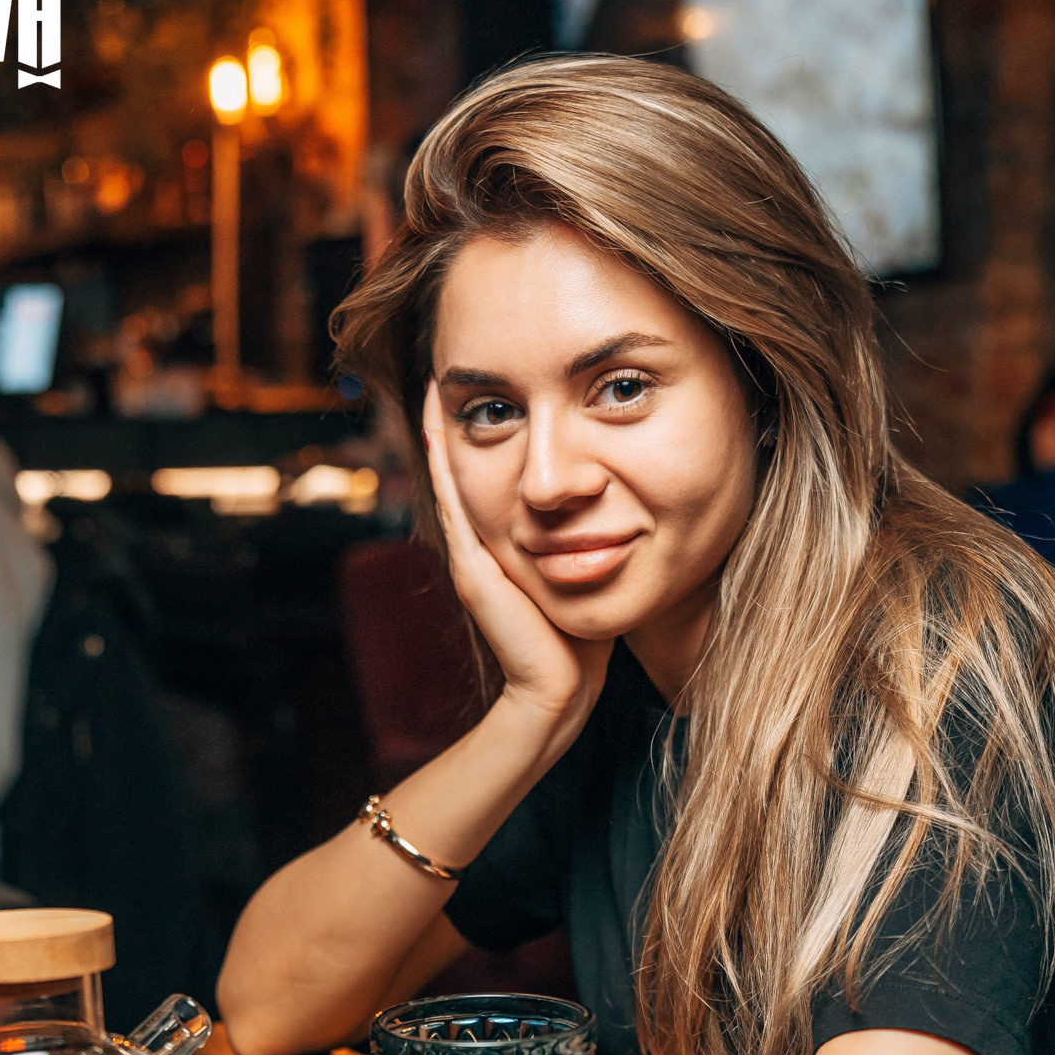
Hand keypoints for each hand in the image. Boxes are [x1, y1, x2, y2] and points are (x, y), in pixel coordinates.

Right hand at [423, 381, 612, 735]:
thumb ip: (592, 541)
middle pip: (468, 468)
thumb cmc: (581, 642)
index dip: (494, 429)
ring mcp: (473, 554)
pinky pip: (453, 500)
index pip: (498, 472)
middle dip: (463, 418)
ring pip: (453, 476)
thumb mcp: (589, 571)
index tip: (496, 383)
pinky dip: (440, 460)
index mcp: (510, 543)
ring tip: (436, 379)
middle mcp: (484, 543)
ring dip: (441, 429)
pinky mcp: (473, 568)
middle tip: (451, 363)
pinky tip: (436, 422)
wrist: (560, 691)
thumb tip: (618, 507)